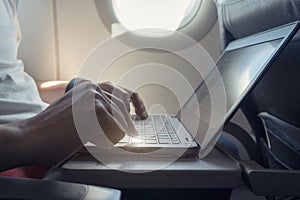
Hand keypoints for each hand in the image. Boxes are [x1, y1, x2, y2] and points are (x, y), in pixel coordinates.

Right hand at [15, 81, 140, 165]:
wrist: (32, 136)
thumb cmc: (52, 130)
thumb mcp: (75, 111)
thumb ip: (95, 109)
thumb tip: (121, 120)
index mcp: (87, 86)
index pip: (119, 91)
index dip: (132, 103)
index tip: (141, 112)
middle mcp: (92, 87)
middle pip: (124, 103)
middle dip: (127, 120)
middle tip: (131, 132)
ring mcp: (95, 96)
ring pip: (122, 117)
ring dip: (115, 132)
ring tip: (98, 138)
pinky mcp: (96, 109)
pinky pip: (118, 128)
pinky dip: (111, 139)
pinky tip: (95, 140)